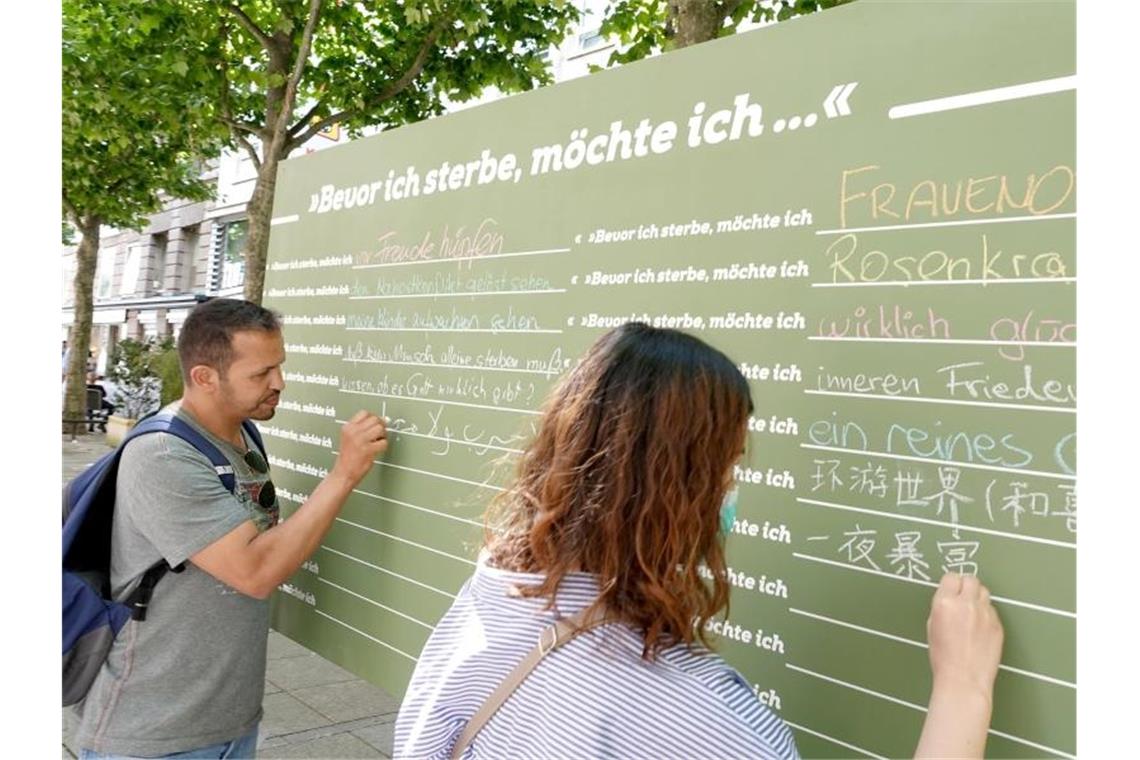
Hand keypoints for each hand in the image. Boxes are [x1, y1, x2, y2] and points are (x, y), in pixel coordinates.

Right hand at [332, 410, 387, 485]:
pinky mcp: (368, 450)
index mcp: (347, 427)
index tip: (374, 426)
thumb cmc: (348, 457)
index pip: (365, 413)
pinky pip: (384, 442)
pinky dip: (383, 446)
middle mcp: (353, 432)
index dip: (373, 418)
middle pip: (375, 419)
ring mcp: (360, 440)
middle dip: (380, 426)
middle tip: (378, 436)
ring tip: (377, 443)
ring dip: (383, 436)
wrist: (343, 473)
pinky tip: (376, 450)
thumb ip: (362, 428)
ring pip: (380, 428)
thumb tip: (384, 419)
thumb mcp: (349, 437)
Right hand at [926, 573, 1003, 700]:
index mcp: (944, 604)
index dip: (950, 584)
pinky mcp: (997, 624)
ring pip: (984, 592)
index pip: (951, 577)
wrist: (964, 679)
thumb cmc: (944, 658)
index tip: (951, 589)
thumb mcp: (932, 627)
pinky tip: (980, 627)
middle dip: (965, 586)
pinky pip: (992, 610)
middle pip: (970, 579)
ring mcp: (984, 614)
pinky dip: (986, 613)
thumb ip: (941, 608)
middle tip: (963, 598)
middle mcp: (966, 605)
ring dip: (977, 597)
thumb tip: (949, 598)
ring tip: (972, 612)